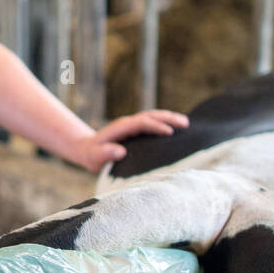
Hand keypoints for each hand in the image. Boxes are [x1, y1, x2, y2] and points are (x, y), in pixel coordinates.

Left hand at [71, 109, 189, 172]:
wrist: (87, 149)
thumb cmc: (92, 155)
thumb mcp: (94, 157)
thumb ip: (104, 153)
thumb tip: (120, 151)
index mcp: (121, 128)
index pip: (142, 123)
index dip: (156, 126)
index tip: (170, 133)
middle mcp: (128, 123)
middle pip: (151, 116)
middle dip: (168, 118)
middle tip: (185, 124)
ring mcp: (133, 125)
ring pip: (154, 117)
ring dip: (169, 118)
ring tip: (186, 123)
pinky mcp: (136, 129)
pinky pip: (153, 123)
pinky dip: (165, 123)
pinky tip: (177, 129)